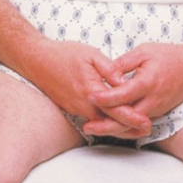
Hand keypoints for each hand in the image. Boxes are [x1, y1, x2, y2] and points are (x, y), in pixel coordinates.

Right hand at [26, 40, 151, 135]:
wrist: (37, 60)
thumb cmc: (64, 54)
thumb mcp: (91, 54)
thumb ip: (110, 69)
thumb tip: (125, 82)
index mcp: (90, 90)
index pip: (115, 109)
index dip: (132, 117)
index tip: (146, 123)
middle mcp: (83, 104)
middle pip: (109, 122)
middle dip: (128, 127)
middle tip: (146, 128)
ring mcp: (76, 108)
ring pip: (100, 122)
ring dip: (117, 125)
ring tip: (135, 126)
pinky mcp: (72, 108)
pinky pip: (92, 118)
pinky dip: (105, 120)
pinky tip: (115, 119)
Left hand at [85, 43, 182, 136]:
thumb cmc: (170, 56)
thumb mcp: (144, 51)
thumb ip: (124, 63)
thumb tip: (105, 73)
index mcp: (148, 83)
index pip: (123, 95)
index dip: (105, 97)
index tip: (89, 96)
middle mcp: (153, 100)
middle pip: (126, 119)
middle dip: (106, 125)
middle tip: (87, 127)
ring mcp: (157, 109)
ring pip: (132, 125)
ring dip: (113, 128)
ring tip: (93, 128)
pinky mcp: (158, 112)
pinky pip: (138, 123)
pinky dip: (124, 126)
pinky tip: (110, 125)